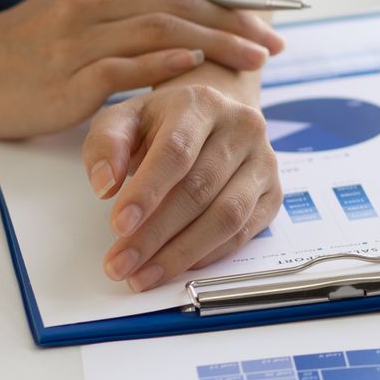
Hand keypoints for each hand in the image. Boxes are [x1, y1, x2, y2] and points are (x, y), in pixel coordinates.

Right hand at [0, 0, 285, 137]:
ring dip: (219, 42)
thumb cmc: (30, 45)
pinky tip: (196, 69)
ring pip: (164, 29)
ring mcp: (80, 37)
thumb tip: (198, 2)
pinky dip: (165, 66)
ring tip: (258, 58)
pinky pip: (125, 67)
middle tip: (277, 38)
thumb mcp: (81, 5)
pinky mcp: (69, 79)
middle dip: (241, 16)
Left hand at [83, 74, 279, 291]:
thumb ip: (106, 144)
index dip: (147, 192)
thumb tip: (105, 186)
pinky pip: (244, 233)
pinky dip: (208, 255)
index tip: (118, 227)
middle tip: (120, 264)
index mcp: (202, 104)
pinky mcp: (274, 192)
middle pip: (200, 189)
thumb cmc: (163, 123)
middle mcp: (242, 128)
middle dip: (156, 235)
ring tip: (142, 276)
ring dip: (182, 253)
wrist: (213, 119)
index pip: (177, 151)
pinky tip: (177, 267)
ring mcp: (264, 161)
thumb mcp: (124, 119)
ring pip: (227, 216)